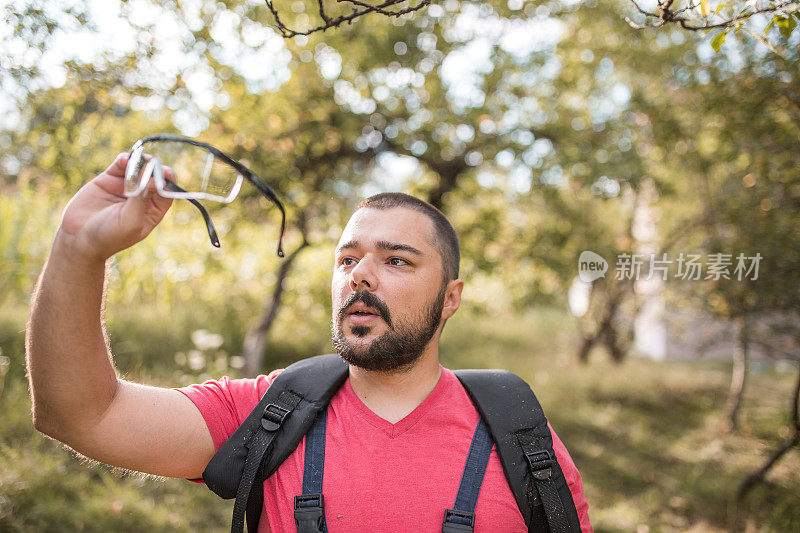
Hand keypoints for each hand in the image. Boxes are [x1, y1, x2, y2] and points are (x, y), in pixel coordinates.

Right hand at [56, 153, 173, 260]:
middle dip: (154, 168)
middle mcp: (142, 197)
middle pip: (154, 177)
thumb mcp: (130, 221)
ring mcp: (126, 186)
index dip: (167, 180)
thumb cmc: (109, 236)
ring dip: (140, 162)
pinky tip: (125, 160)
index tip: (164, 172)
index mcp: (153, 211)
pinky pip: (121, 164)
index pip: (166, 192)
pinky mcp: (109, 179)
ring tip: (136, 162)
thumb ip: (142, 200)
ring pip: (139, 168)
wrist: (78, 237)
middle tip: (150, 164)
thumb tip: (155, 179)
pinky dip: (125, 159)